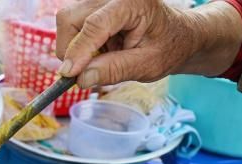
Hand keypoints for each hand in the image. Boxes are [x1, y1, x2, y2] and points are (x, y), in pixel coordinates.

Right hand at [55, 0, 241, 87]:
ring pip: (67, 22)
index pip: (95, 24)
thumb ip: (115, 70)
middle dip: (72, 50)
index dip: (78, 51)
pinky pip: (71, 26)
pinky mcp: (92, 7)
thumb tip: (82, 78)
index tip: (69, 74)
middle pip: (71, 19)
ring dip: (75, 48)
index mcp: (133, 2)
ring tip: (101, 57)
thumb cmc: (166, 47)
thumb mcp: (147, 65)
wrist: (175, 36)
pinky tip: (99, 50)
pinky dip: (78, 44)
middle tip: (88, 71)